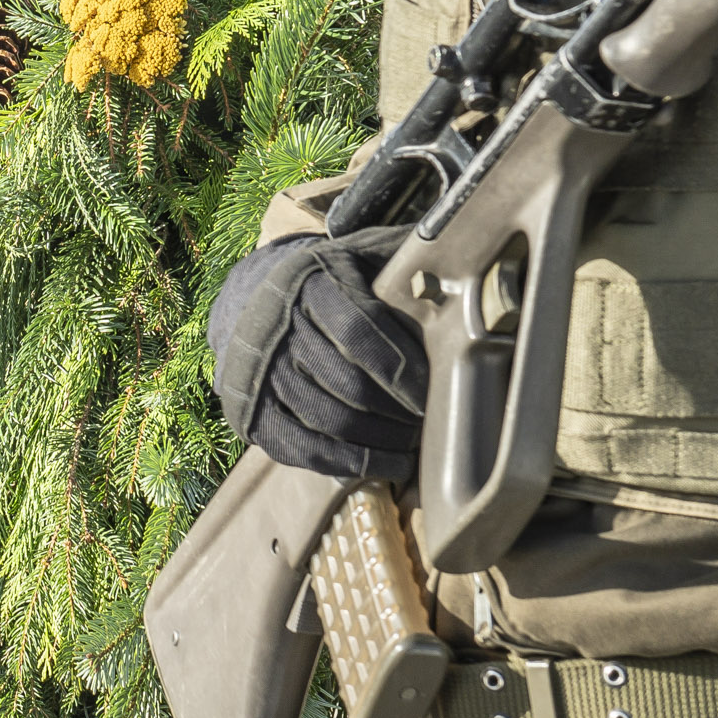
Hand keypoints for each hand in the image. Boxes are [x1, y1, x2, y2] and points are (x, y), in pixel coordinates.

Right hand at [206, 230, 427, 482]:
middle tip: (433, 422)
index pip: (358, 331)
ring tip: (416, 442)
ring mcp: (260, 376)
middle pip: (348, 385)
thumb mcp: (362, 254)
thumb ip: (404, 263)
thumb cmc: (332, 281)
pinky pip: (308, 450)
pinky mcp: (254, 415)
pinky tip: (391, 463)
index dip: (403, 369)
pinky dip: (354, 463)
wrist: (254, 305)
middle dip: (400, 412)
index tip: (436, 390)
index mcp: (309, 282)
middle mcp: (277, 327)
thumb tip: (463, 274)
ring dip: (384, 441)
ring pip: (331, 422)